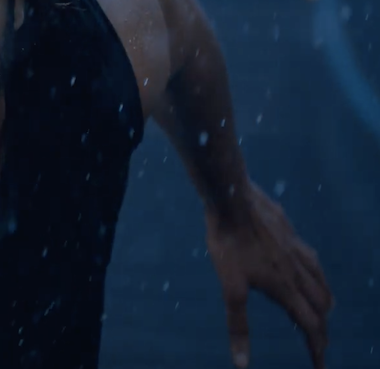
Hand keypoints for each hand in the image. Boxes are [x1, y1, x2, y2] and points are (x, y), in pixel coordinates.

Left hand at [205, 182, 332, 368]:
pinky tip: (305, 264)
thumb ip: (238, 325)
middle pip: (320, 305)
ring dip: (323, 299)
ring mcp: (294, 248)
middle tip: (318, 341)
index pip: (309, 325)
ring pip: (320, 279)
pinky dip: (314, 272)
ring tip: (323, 308)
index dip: (316, 349)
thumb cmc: (228, 243)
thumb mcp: (229, 287)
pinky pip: (309, 256)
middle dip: (321, 327)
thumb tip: (241, 363)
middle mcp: (296, 269)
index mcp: (284, 287)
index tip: (319, 366)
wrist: (232, 199)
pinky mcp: (288, 231)